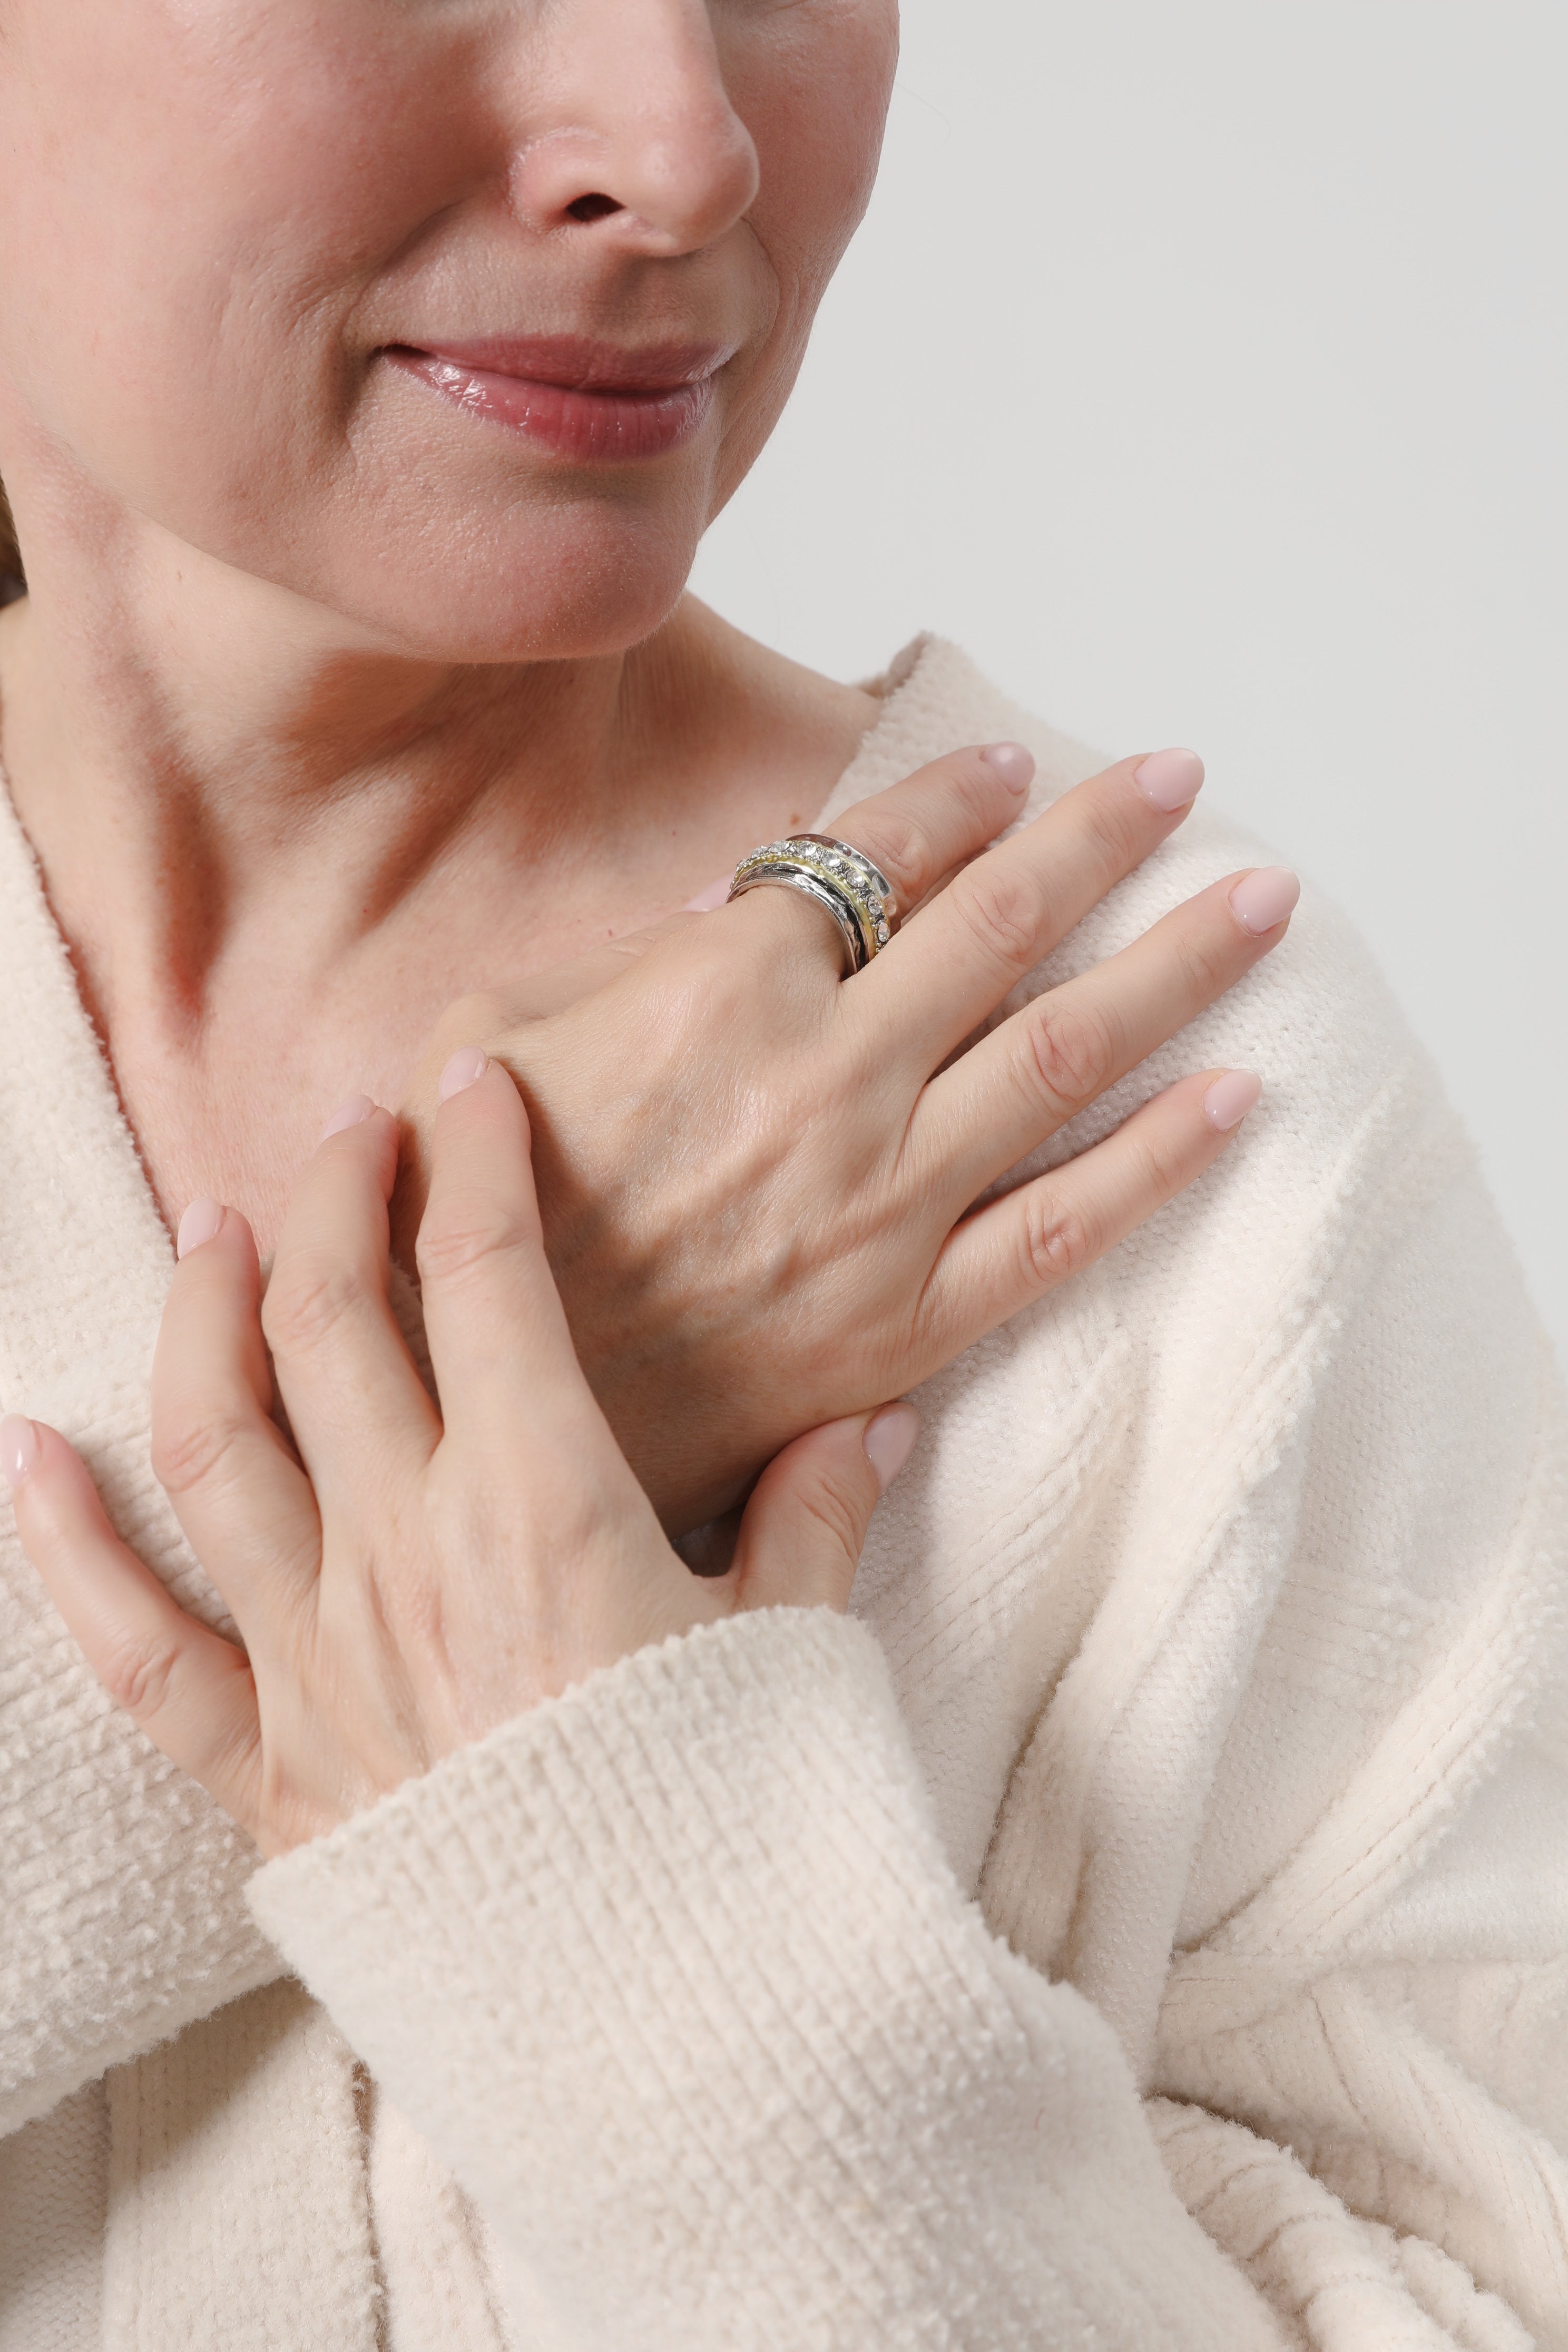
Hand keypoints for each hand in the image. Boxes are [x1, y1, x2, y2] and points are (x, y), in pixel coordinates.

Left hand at [0, 1059, 919, 1856]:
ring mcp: (319, 1656)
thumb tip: (864, 1420)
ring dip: (207, 1310)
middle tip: (352, 1127)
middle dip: (332, 1196)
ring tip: (220, 1223)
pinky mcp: (270, 1765)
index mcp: (543, 1505)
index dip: (474, 1158)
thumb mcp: (793, 1651)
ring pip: (216, 1437)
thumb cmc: (741, 1829)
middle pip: (330, 1320)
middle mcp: (407, 1554)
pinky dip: (66, 1545)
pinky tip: (26, 1455)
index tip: (469, 1089)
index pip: (484, 1275)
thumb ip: (811, 1517)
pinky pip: (135, 1645)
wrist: (672, 2031)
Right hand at [396, 743, 1295, 1533]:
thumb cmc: (470, 1214)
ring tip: (1264, 902)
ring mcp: (881, 1201)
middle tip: (1183, 774)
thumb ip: (611, 960)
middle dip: (1104, 838)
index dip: (954, 798)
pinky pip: (1062, 1227)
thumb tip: (719, 907)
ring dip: (1175, 964)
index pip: (872, 857)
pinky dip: (1157, 1160)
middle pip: (1002, 925)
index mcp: (721, 990)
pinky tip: (1235, 1100)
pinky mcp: (908, 1319)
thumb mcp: (483, 1037)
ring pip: (1063, 1052)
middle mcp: (827, 1077)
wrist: (487, 1408)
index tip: (1014, 766)